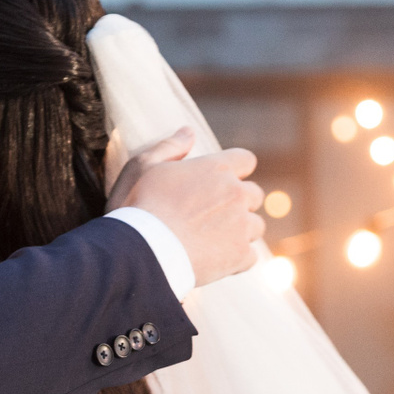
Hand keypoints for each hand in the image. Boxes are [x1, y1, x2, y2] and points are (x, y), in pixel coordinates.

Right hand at [112, 126, 263, 285]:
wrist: (140, 253)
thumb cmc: (137, 208)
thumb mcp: (143, 167)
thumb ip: (169, 147)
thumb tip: (188, 132)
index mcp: (216, 168)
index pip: (246, 160)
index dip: (236, 171)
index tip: (220, 183)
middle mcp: (235, 193)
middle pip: (254, 194)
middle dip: (238, 203)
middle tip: (211, 216)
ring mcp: (241, 225)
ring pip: (255, 226)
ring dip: (240, 232)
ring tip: (211, 242)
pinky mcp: (240, 255)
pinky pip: (250, 256)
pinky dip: (236, 260)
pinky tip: (214, 261)